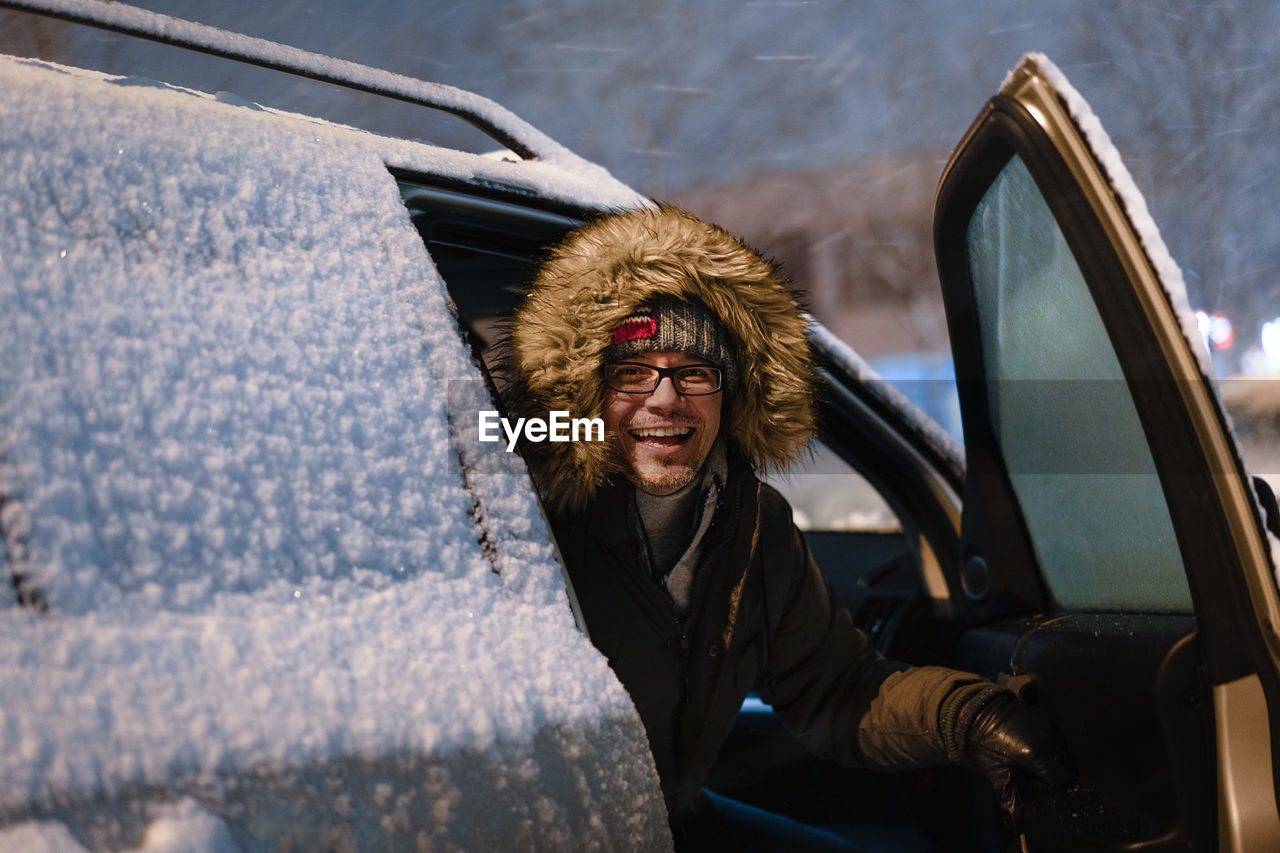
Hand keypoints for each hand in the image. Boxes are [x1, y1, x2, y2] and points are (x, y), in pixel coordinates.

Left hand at [964, 693, 1073, 821]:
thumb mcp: (993, 773)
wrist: (975, 711)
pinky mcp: (1047, 718)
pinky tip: (1030, 747)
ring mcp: (1050, 726)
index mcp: (1036, 755)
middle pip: (1066, 766)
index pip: (1062, 780)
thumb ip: (1009, 799)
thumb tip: (1017, 824)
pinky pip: (1058, 739)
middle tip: (1031, 774)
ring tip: (1029, 759)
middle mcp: (1049, 740)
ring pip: (1064, 753)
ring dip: (1052, 760)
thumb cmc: (982, 745)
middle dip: (1053, 774)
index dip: (1050, 787)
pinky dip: (1050, 748)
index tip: (1034, 784)